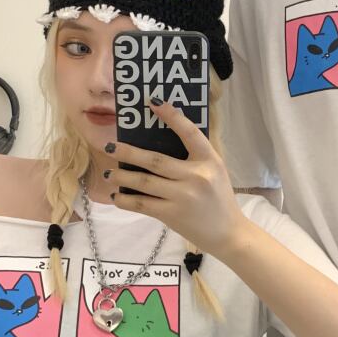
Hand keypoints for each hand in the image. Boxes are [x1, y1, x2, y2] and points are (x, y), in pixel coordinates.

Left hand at [104, 100, 247, 256]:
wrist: (228, 234)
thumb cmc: (219, 199)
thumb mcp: (216, 171)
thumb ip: (195, 156)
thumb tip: (160, 142)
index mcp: (209, 161)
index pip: (189, 132)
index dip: (171, 116)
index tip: (153, 103)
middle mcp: (196, 176)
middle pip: (155, 160)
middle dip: (128, 152)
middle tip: (111, 146)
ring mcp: (183, 196)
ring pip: (143, 182)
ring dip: (121, 176)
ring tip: (109, 173)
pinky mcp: (172, 214)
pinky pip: (141, 204)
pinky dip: (125, 200)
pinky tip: (116, 197)